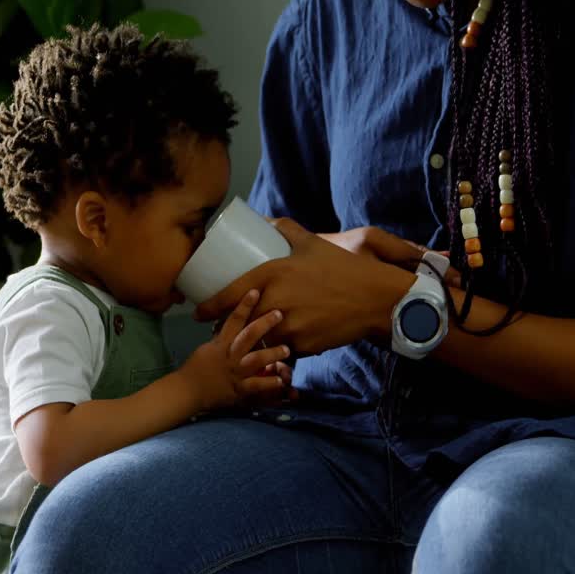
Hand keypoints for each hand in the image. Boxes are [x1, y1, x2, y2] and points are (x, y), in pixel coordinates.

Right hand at [179, 290, 292, 410]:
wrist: (186, 392)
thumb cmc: (195, 369)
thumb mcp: (207, 349)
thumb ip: (221, 338)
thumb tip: (230, 325)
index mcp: (221, 343)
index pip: (233, 320)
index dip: (244, 305)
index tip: (255, 291)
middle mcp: (230, 355)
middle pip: (248, 335)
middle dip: (264, 323)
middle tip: (279, 313)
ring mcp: (235, 372)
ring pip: (256, 359)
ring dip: (272, 353)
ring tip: (287, 350)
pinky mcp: (239, 389)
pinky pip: (256, 385)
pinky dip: (269, 383)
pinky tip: (281, 380)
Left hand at [195, 219, 415, 354]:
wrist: (375, 299)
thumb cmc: (344, 269)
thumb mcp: (313, 244)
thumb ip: (288, 231)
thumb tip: (269, 222)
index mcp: (274, 274)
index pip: (231, 295)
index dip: (210, 307)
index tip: (198, 313)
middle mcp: (277, 302)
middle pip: (241, 322)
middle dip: (230, 328)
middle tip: (222, 328)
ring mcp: (289, 327)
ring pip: (258, 340)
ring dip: (252, 342)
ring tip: (245, 341)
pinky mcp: (303, 346)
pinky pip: (281, 352)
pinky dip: (277, 351)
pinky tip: (275, 350)